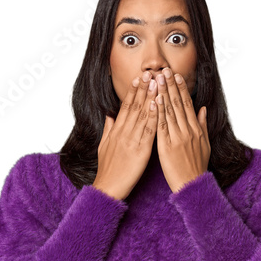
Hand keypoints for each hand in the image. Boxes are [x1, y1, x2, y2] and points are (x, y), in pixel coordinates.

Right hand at [93, 72, 158, 199]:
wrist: (108, 188)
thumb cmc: (108, 170)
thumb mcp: (104, 147)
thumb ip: (108, 130)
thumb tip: (109, 115)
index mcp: (116, 131)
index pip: (125, 107)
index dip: (132, 92)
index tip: (138, 78)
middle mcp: (123, 133)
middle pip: (134, 107)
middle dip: (143, 89)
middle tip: (150, 73)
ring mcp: (131, 141)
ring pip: (141, 115)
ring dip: (149, 97)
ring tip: (156, 82)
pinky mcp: (140, 151)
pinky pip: (148, 131)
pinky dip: (152, 117)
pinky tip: (156, 105)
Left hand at [154, 67, 210, 192]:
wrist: (192, 185)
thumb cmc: (197, 166)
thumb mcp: (205, 144)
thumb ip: (203, 125)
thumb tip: (203, 109)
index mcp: (196, 129)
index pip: (187, 104)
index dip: (181, 88)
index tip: (176, 75)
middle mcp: (188, 130)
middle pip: (178, 104)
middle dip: (171, 85)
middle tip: (165, 70)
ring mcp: (178, 138)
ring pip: (170, 111)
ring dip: (164, 93)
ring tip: (158, 78)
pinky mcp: (167, 146)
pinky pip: (162, 126)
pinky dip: (159, 112)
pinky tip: (155, 100)